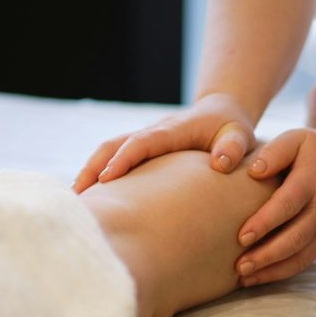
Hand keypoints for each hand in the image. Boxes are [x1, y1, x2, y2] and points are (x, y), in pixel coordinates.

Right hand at [72, 93, 255, 192]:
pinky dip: (96, 175)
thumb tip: (220, 164)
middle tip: (77, 197)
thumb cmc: (231, 129)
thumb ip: (234, 147)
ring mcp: (143, 142)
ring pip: (107, 152)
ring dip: (89, 172)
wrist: (220, 113)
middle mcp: (152, 133)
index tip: (106, 178)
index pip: (142, 142)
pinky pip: (112, 159)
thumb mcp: (240, 135)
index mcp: (172, 130)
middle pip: (113, 145)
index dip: (123, 159)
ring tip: (76, 203)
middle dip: (93, 168)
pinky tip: (90, 201)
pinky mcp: (139, 152)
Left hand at [236, 127, 315, 285]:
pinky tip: (257, 276)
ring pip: (301, 255)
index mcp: (313, 180)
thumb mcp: (295, 138)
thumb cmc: (311, 150)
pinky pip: (305, 261)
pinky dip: (281, 272)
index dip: (266, 222)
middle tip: (239, 265)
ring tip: (243, 277)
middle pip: (296, 237)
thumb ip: (274, 152)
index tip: (241, 236)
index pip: (289, 204)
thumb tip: (253, 172)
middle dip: (267, 254)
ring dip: (272, 269)